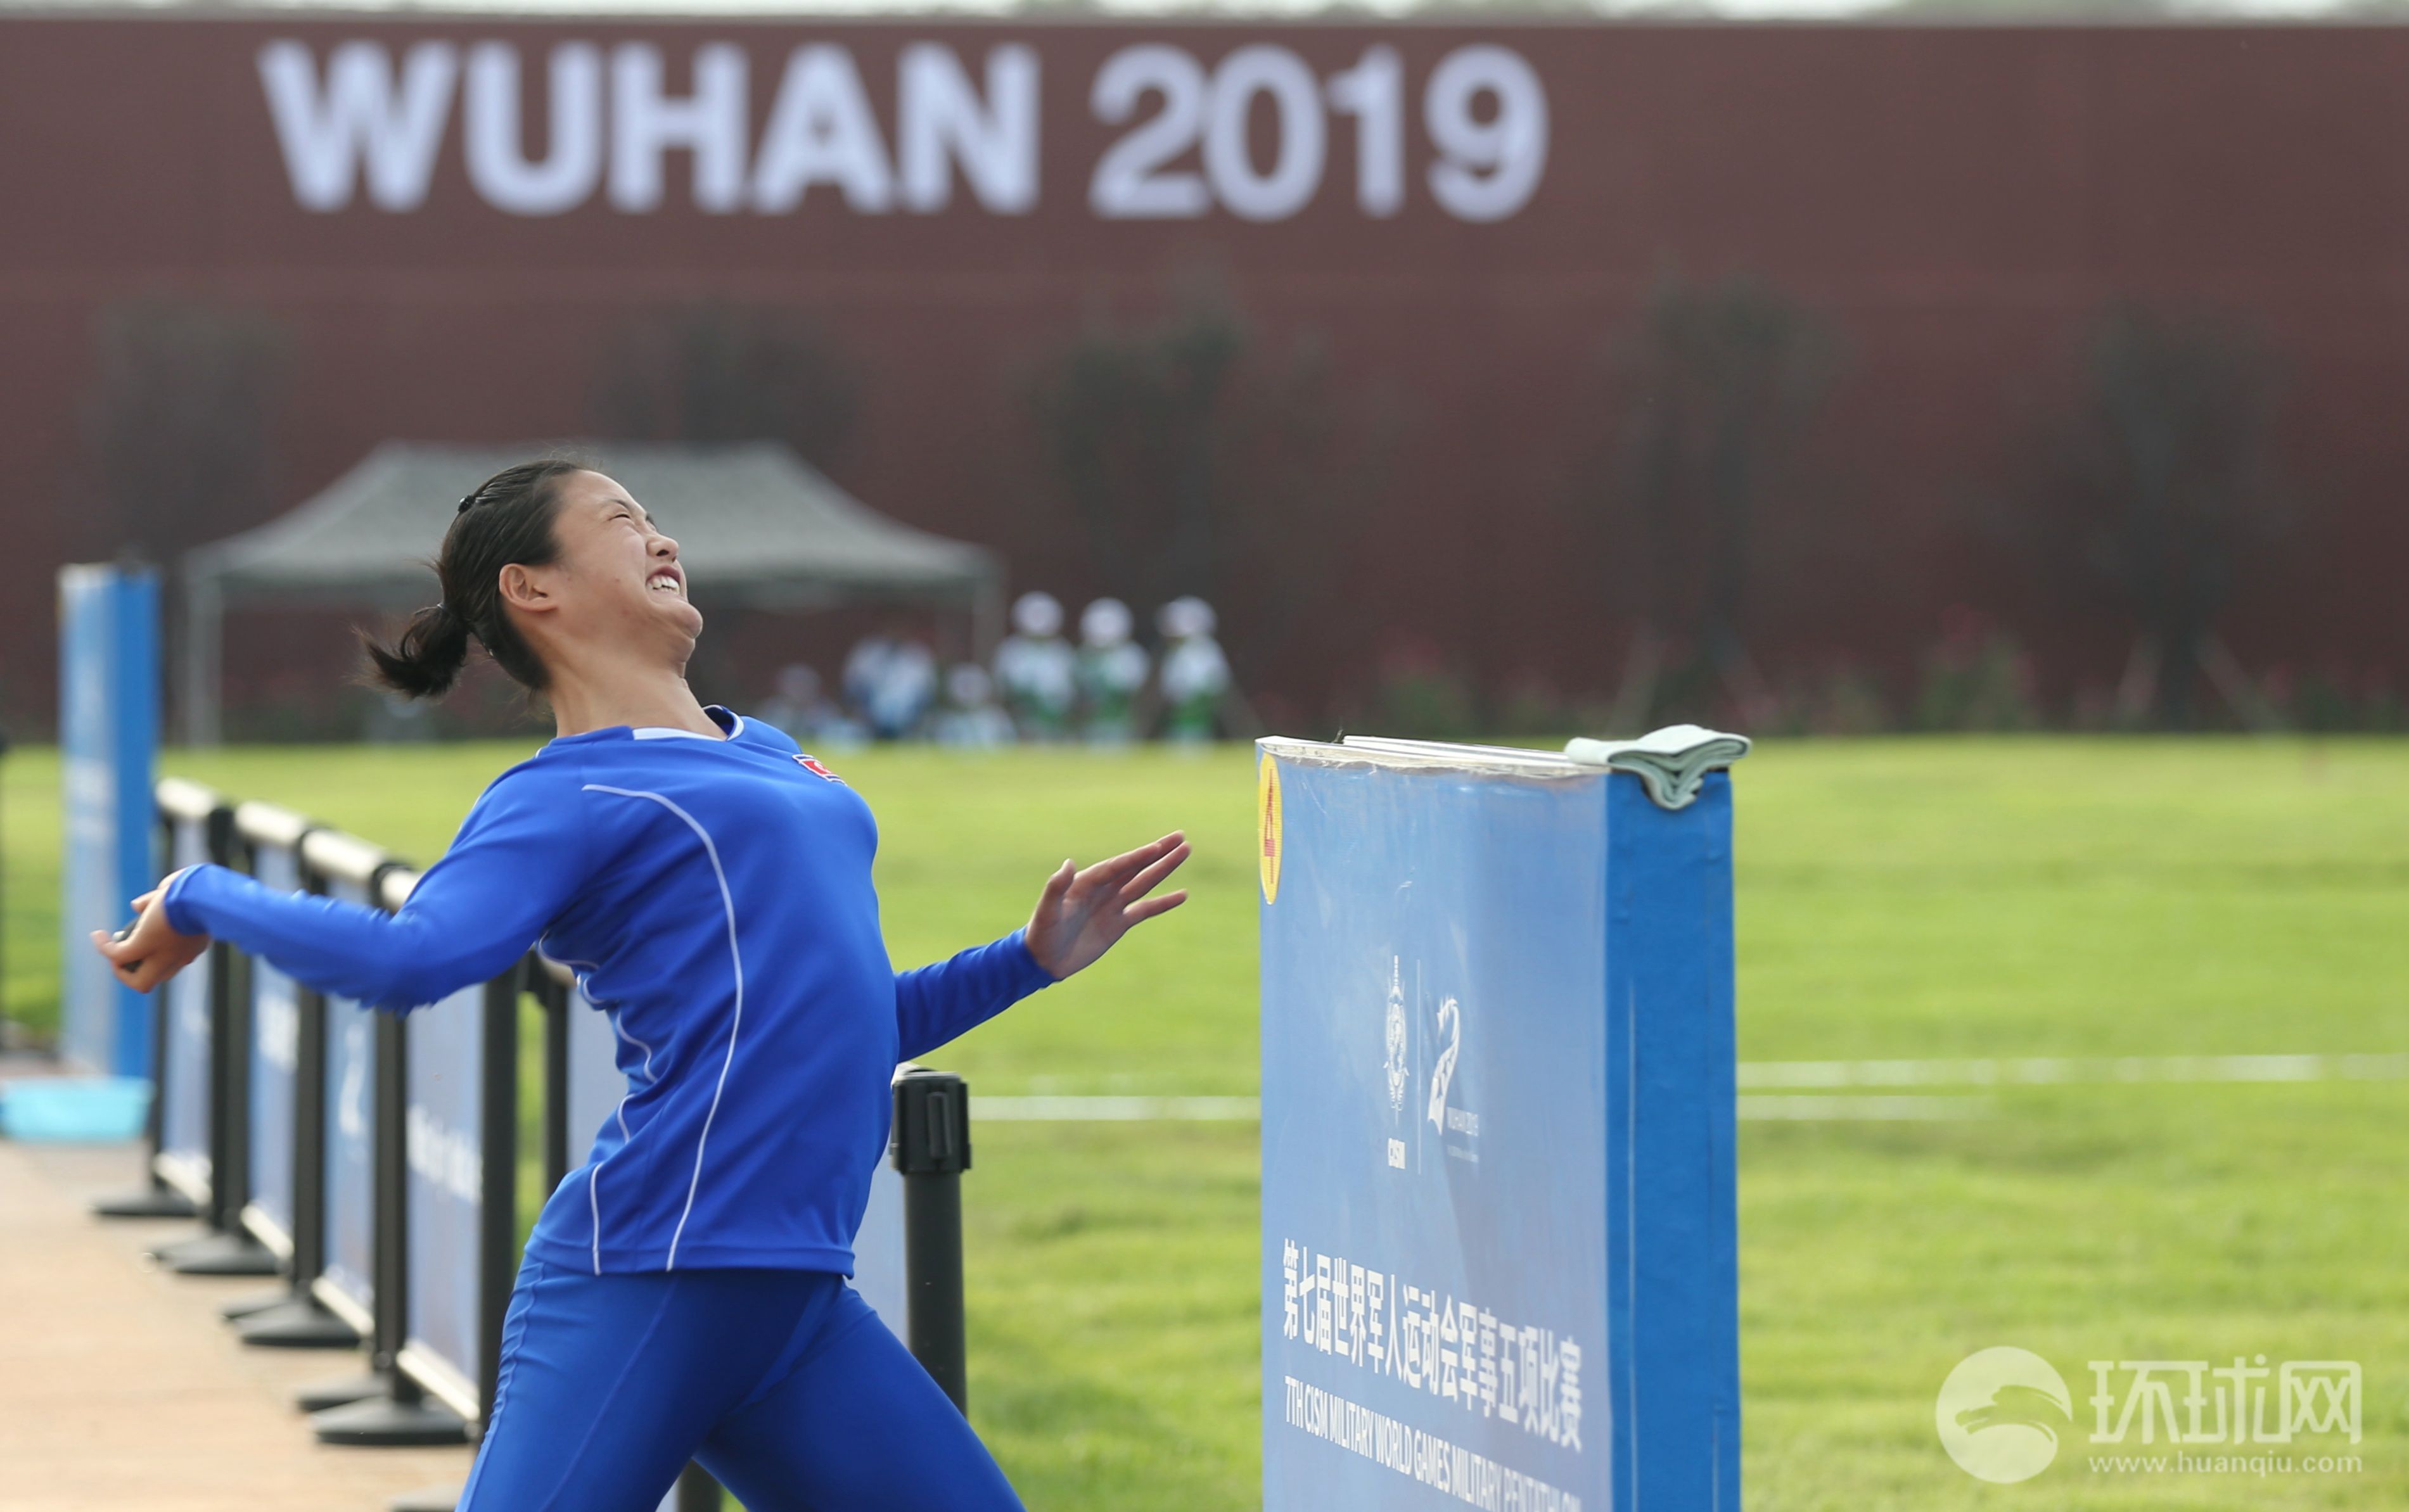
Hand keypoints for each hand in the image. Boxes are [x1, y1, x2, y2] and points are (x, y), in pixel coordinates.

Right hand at [90, 881, 209, 993]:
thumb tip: (137, 906)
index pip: (173, 961)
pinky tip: (98, 935)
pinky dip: (104, 947)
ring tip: (111, 948)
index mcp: (193, 945)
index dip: (157, 954)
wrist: (201, 893)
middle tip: (126, 951)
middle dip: (137, 970)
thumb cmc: (196, 889)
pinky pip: (117, 955)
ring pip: (140, 981)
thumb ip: (156, 902)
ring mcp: (163, 956)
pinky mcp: (143, 946)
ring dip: (123, 968)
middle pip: (156, 979)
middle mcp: (180, 956)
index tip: (148, 936)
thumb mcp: (176, 895)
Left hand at [1024, 832, 1191, 980]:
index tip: (1158, 847)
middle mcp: (1103, 889)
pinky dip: (1164, 903)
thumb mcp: (1046, 911)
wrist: (1044, 960)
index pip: (1118, 866)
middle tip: (1181, 837)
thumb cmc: (1041, 933)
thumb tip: (1068, 863)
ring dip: (1164, 868)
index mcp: (1087, 882)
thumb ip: (1056, 887)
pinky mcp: (1119, 924)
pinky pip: (1146, 910)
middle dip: (1159, 853)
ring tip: (1185, 852)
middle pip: (1136, 867)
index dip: (1138, 857)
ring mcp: (1113, 906)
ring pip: (1145, 883)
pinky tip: (1182, 894)